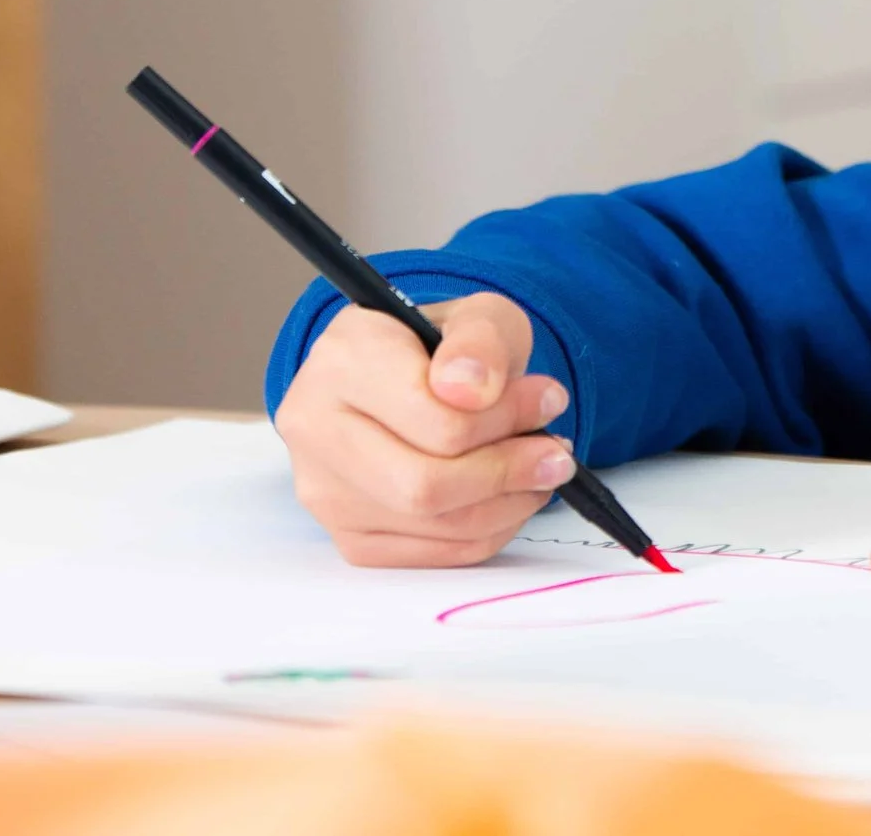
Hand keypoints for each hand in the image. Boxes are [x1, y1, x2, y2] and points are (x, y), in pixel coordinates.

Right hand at [274, 292, 575, 566]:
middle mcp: (314, 426)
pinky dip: (488, 530)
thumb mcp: (479, 316)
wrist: (405, 377)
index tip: (550, 401)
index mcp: (342, 358)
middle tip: (556, 453)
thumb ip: (482, 340)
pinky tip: (508, 496)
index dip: (507, 417)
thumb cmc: (443, 349)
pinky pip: (432, 554)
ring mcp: (323, 490)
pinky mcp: (348, 535)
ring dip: (507, 503)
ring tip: (539, 468)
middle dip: (508, 471)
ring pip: (432, 523)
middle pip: (426, 484)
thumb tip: (471, 389)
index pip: (434, 416)